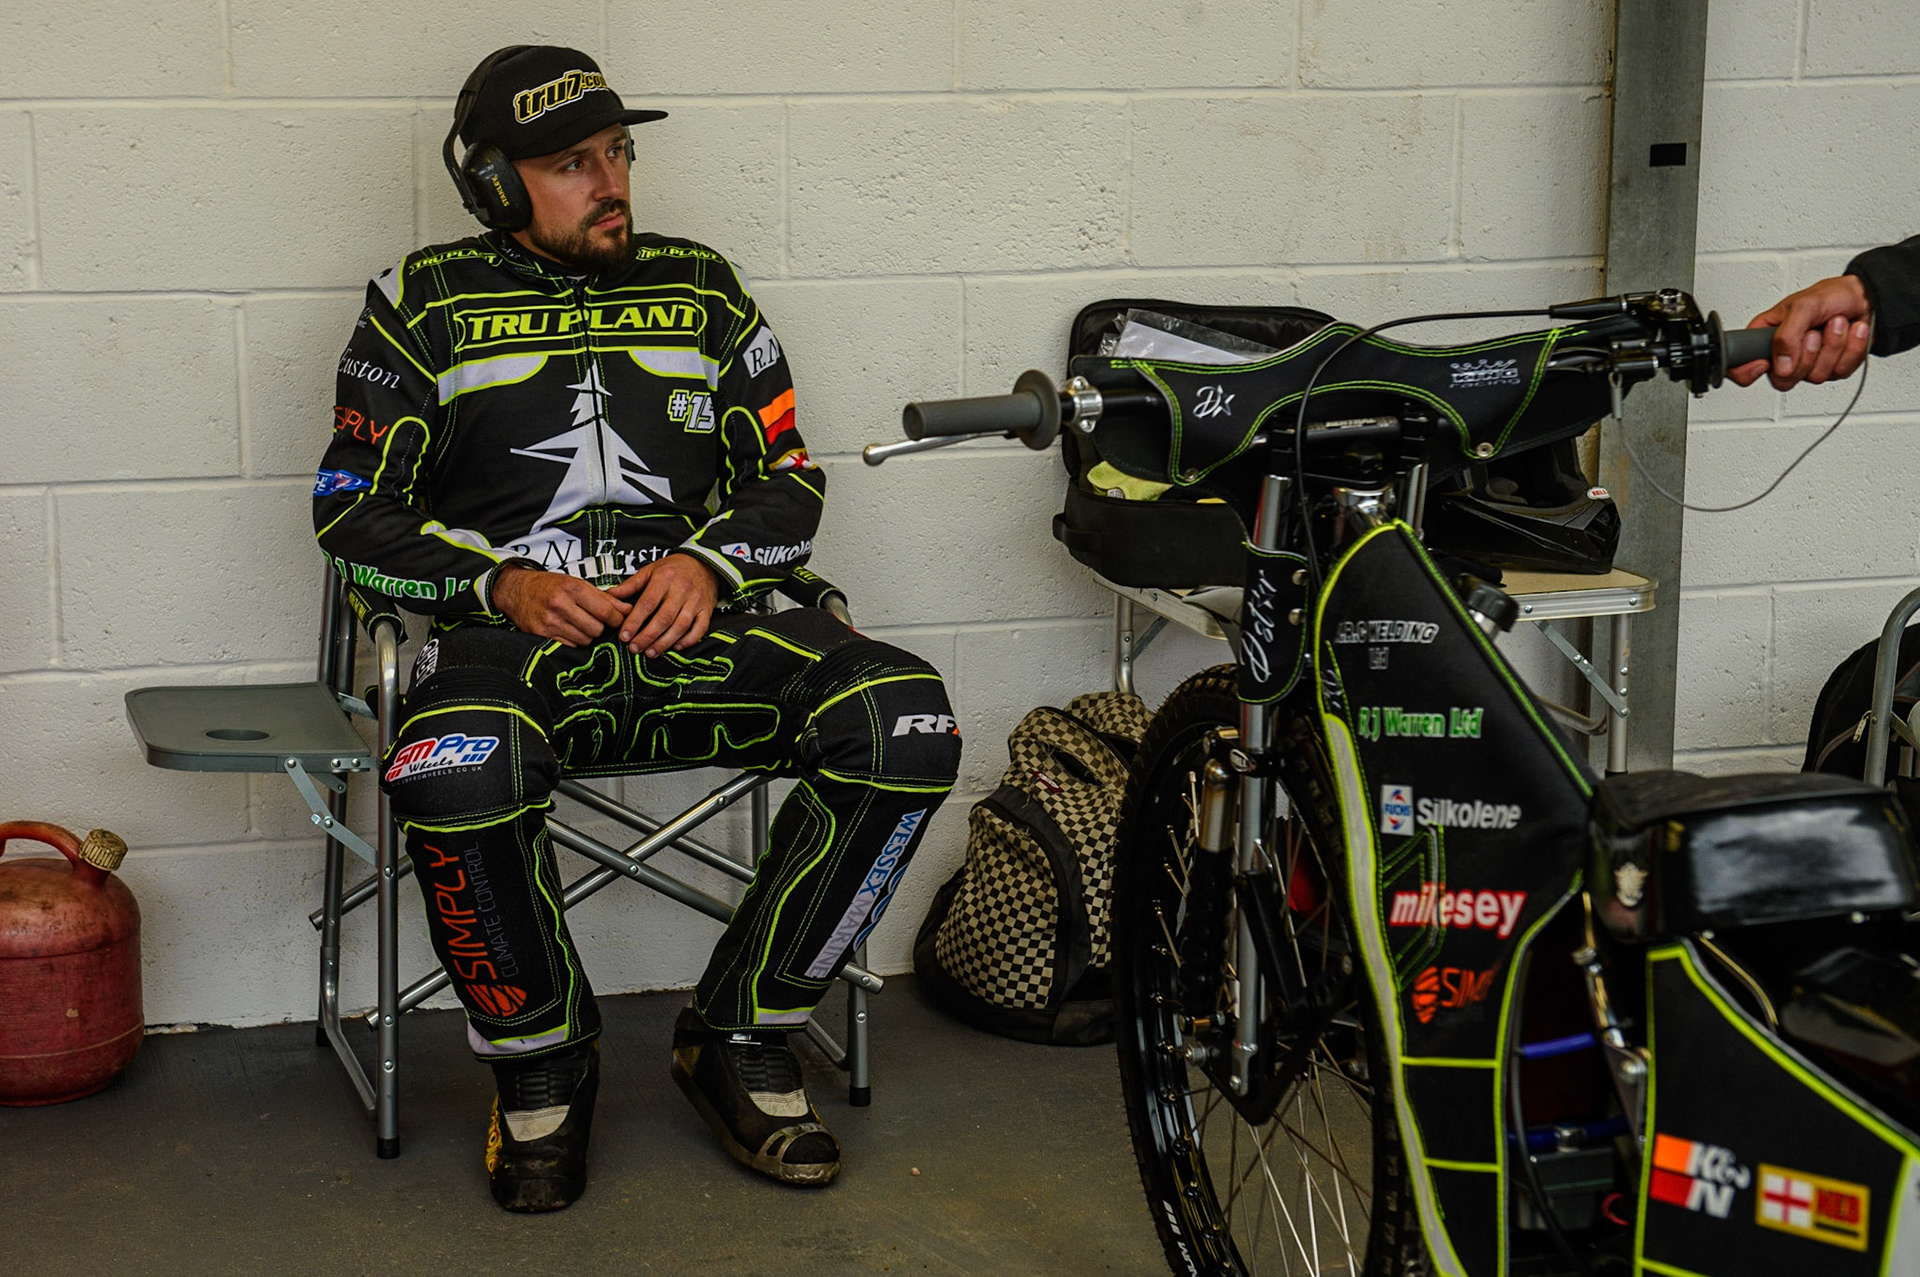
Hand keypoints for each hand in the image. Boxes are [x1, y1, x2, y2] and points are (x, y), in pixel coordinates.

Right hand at [492, 564, 629, 645]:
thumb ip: (604, 598)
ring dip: (586, 635)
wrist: (516, 590)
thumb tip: (628, 609)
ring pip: (584, 640)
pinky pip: (569, 646)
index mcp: (572, 588)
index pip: (606, 611)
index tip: (617, 621)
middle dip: (599, 627)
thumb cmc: (549, 586)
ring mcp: (550, 621)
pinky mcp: (541, 634)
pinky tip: (567, 630)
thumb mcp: (577, 584)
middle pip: (596, 629)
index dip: (617, 619)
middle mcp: (560, 604)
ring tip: (578, 624)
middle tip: (592, 621)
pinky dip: (572, 641)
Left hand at [611, 554, 720, 656]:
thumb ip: (631, 585)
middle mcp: (682, 589)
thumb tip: (610, 596)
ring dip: (665, 642)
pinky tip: (675, 647)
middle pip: (664, 618)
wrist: (704, 564)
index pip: (648, 603)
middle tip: (634, 648)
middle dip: (647, 636)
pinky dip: (688, 640)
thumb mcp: (650, 570)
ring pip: (681, 626)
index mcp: (665, 578)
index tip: (624, 636)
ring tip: (650, 652)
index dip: (635, 621)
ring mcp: (696, 601)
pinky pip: (700, 629)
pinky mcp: (706, 610)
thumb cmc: (673, 569)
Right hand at [1726, 273, 1872, 389]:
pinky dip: (1851, 349)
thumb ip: (1786, 336)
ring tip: (1837, 324)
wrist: (1867, 297)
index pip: (1739, 367)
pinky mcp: (1832, 368)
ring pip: (1815, 376)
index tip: (1765, 363)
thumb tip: (1780, 366)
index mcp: (1765, 337)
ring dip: (1833, 346)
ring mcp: (1808, 364)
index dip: (1746, 372)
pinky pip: (1840, 372)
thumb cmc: (1832, 295)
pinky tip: (1851, 332)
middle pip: (1783, 380)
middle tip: (1813, 333)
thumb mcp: (1803, 306)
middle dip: (1807, 355)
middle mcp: (1784, 355)